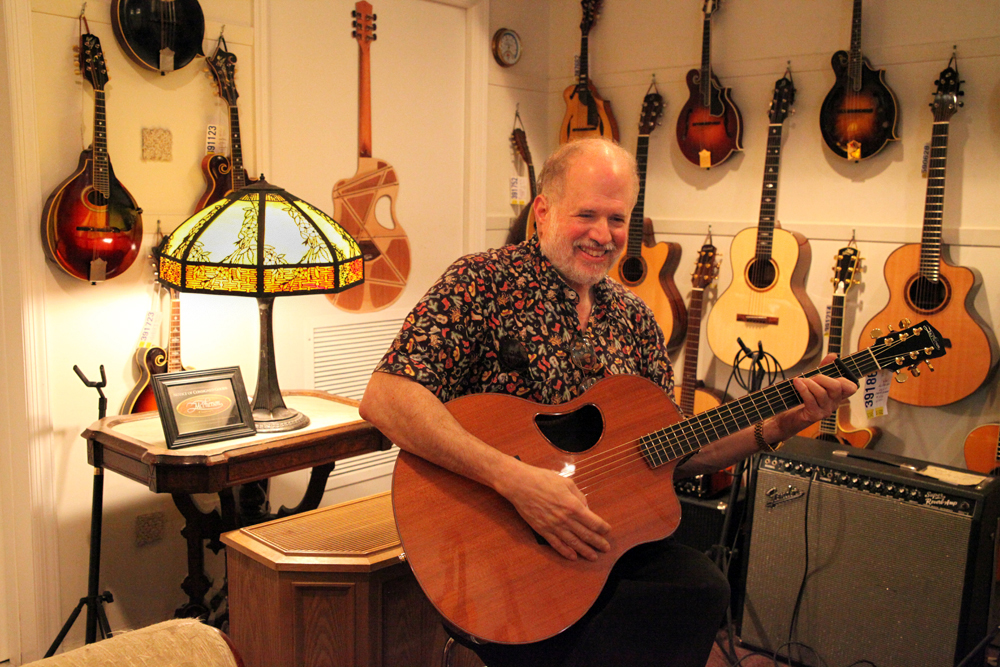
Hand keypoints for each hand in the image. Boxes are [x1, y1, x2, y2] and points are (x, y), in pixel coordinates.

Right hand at [496, 462, 611, 560]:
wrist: (521, 485)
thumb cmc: (543, 479)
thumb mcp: (567, 482)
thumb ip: (579, 496)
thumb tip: (586, 508)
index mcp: (573, 506)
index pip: (594, 522)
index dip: (603, 528)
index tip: (607, 530)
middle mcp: (565, 519)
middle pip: (586, 535)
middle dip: (598, 542)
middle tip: (606, 548)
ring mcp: (553, 526)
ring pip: (573, 543)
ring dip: (585, 551)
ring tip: (593, 556)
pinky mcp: (542, 530)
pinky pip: (556, 544)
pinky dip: (566, 552)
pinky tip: (573, 557)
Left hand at [773, 353, 858, 437]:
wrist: (788, 417)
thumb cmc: (803, 397)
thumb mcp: (814, 381)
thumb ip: (824, 368)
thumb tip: (833, 356)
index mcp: (837, 396)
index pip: (851, 388)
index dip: (844, 378)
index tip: (831, 371)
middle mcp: (834, 404)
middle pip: (837, 386)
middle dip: (822, 377)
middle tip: (810, 377)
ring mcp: (825, 411)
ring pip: (822, 392)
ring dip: (809, 383)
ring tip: (800, 381)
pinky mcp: (814, 415)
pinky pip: (810, 399)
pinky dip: (802, 388)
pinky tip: (796, 383)